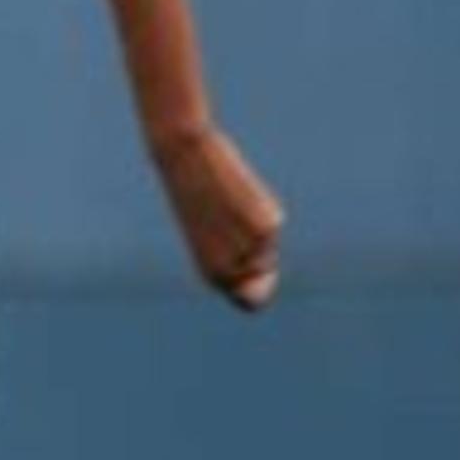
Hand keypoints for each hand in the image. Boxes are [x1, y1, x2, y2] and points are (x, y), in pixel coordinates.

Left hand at [151, 123, 281, 309]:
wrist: (184, 159)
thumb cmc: (192, 197)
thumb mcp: (207, 232)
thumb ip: (232, 253)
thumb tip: (265, 271)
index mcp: (211, 276)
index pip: (251, 301)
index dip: (259, 287)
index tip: (248, 260)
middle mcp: (231, 270)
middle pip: (266, 267)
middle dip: (258, 246)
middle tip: (229, 220)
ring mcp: (249, 250)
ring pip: (270, 242)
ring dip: (257, 223)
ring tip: (229, 204)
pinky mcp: (267, 226)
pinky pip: (274, 219)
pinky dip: (262, 205)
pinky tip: (238, 192)